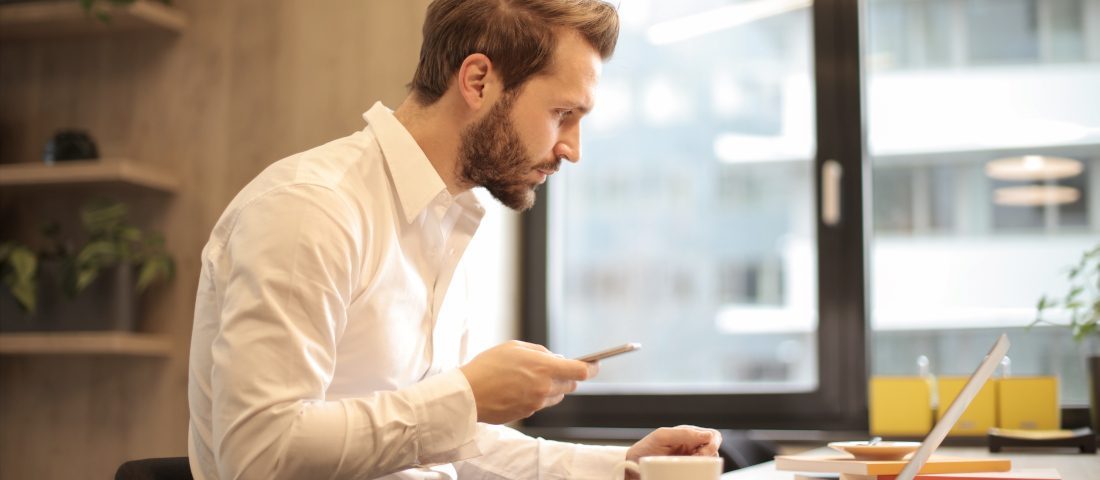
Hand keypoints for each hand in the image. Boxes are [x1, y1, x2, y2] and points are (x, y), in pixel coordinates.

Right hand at [459, 340, 597, 423]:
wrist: (468, 394)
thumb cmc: (489, 366)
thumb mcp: (515, 347)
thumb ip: (540, 352)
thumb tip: (556, 358)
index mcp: (545, 368)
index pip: (581, 371)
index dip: (592, 367)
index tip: (595, 364)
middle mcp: (545, 388)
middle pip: (571, 385)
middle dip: (567, 376)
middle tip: (554, 367)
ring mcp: (537, 404)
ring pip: (556, 396)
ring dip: (552, 387)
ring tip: (530, 377)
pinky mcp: (527, 414)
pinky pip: (540, 404)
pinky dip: (537, 396)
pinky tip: (518, 389)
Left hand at [623, 426, 721, 478]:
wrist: (632, 467)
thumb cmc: (645, 449)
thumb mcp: (661, 437)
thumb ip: (683, 433)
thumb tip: (708, 435)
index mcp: (689, 435)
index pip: (713, 436)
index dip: (712, 444)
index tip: (700, 453)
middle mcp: (693, 448)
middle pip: (715, 450)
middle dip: (709, 456)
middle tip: (695, 461)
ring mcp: (692, 462)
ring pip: (711, 463)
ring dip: (705, 466)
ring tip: (688, 468)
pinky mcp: (689, 473)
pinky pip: (703, 474)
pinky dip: (702, 475)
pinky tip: (693, 475)